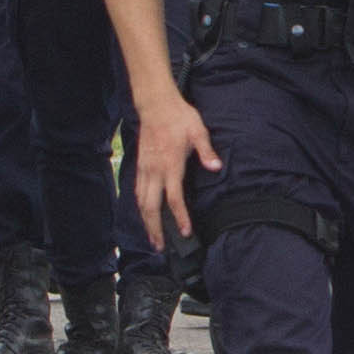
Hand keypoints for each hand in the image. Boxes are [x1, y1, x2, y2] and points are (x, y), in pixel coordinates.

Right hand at [131, 91, 221, 247]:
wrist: (155, 105)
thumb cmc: (179, 118)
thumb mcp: (198, 132)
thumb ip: (206, 152)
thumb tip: (216, 167)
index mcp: (170, 165)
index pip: (174, 198)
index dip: (180, 217)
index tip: (185, 232)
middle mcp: (154, 171)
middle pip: (151, 207)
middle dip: (155, 229)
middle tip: (161, 248)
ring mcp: (144, 169)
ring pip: (141, 202)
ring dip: (146, 222)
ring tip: (153, 239)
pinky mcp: (140, 166)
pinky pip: (137, 192)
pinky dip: (141, 208)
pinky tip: (146, 216)